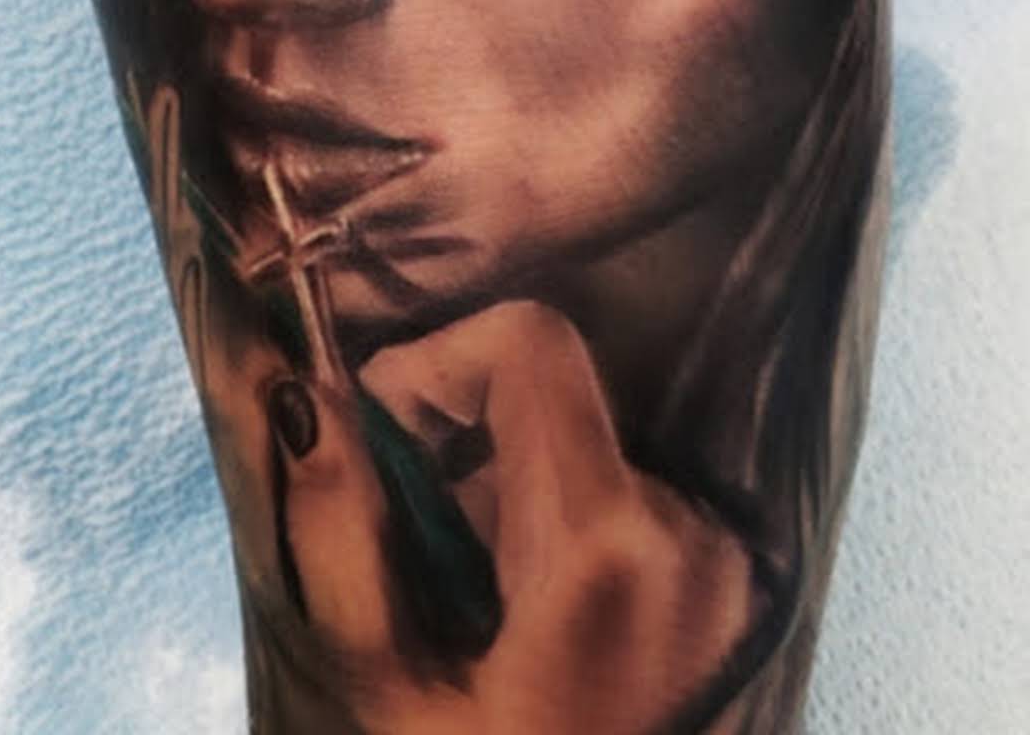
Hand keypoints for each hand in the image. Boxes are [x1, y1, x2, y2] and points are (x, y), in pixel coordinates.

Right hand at [265, 302, 755, 734]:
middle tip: (408, 532)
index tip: (382, 435)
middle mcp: (684, 525)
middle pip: (549, 388)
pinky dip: (546, 516)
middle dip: (454, 430)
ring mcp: (718, 553)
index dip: (435, 362)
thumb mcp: (388, 690)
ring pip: (576, 442)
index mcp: (604, 543)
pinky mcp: (726, 576)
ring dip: (495, 485)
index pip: (529, 343)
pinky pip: (615, 492)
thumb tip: (306, 405)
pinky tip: (520, 611)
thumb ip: (341, 536)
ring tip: (467, 597)